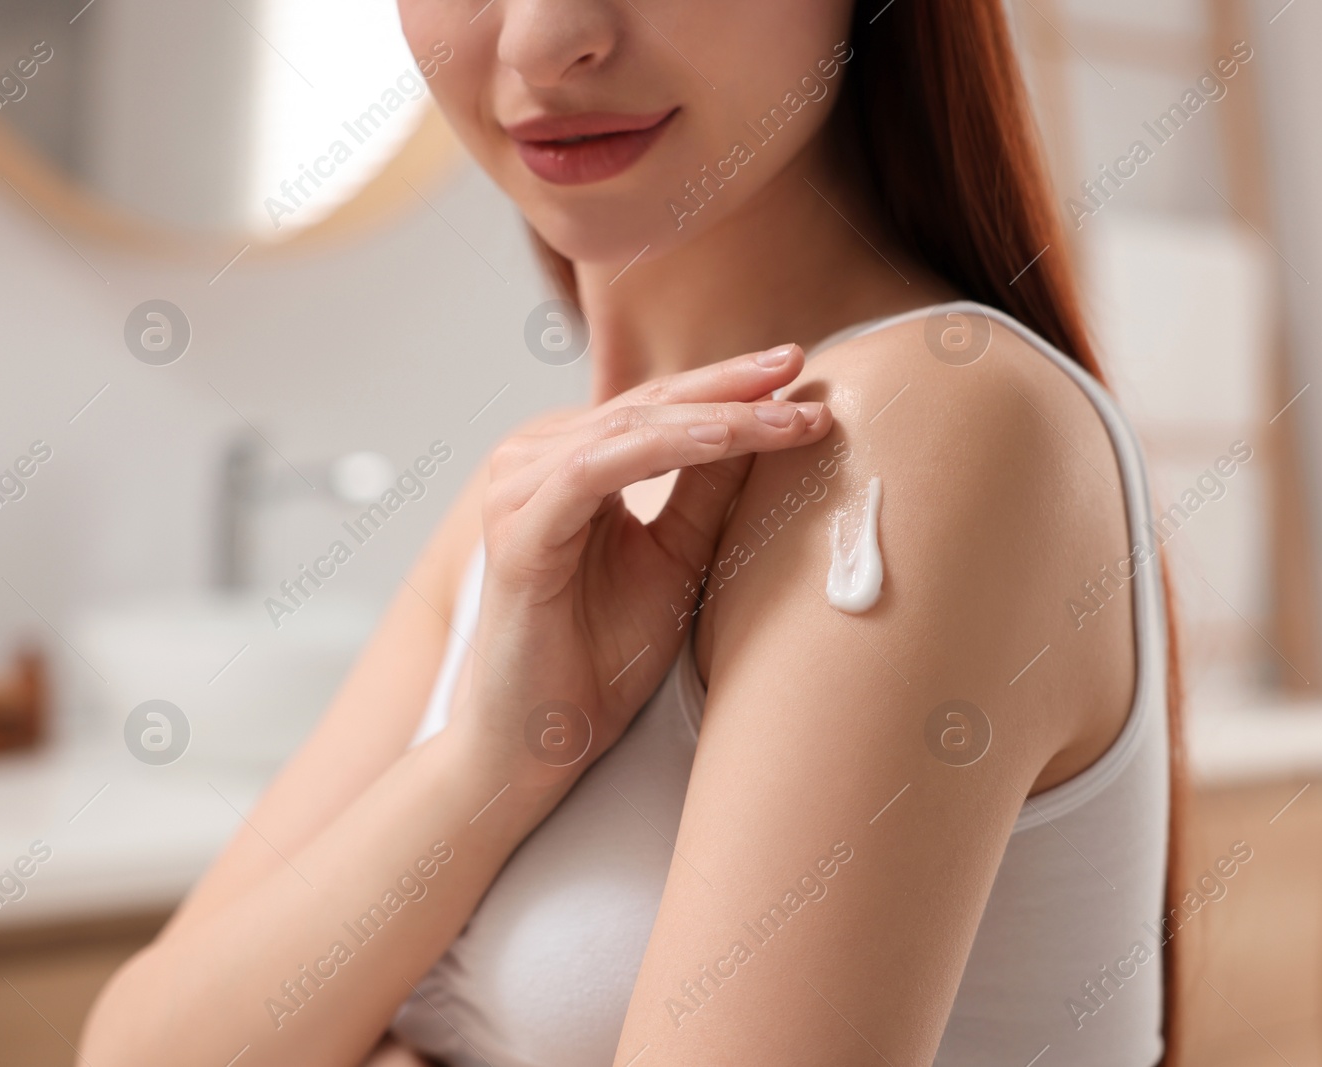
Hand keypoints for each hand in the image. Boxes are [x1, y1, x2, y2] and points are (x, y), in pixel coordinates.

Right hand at [457, 343, 830, 782]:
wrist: (544, 738)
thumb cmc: (602, 653)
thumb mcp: (678, 557)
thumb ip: (709, 491)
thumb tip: (769, 423)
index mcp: (571, 460)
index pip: (660, 407)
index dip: (730, 386)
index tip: (802, 373)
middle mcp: (535, 461)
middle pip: (648, 405)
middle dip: (731, 384)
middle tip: (799, 364)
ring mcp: (520, 491)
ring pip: (630, 429)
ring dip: (716, 416)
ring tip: (785, 412)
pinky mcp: (519, 532)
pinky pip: (597, 471)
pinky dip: (665, 449)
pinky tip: (724, 439)